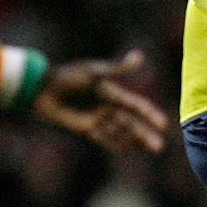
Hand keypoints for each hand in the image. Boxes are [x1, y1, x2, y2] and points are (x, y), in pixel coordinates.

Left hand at [31, 50, 168, 153]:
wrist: (43, 89)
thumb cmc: (69, 76)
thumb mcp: (94, 72)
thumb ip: (118, 69)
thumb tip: (140, 56)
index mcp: (111, 91)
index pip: (135, 105)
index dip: (150, 114)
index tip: (164, 124)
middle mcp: (107, 106)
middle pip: (131, 123)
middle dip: (145, 134)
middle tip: (160, 146)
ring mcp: (97, 118)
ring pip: (120, 132)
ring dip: (135, 141)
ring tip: (150, 149)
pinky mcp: (86, 128)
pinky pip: (105, 138)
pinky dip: (116, 144)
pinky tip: (128, 150)